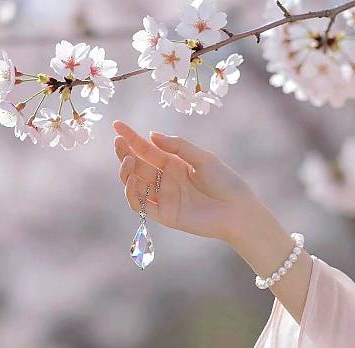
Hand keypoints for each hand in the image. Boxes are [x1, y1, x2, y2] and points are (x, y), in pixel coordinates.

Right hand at [113, 120, 256, 241]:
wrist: (237, 211)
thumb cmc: (225, 182)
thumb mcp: (203, 158)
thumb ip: (178, 147)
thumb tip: (151, 135)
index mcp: (175, 164)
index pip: (147, 149)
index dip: (131, 137)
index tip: (117, 125)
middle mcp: (166, 180)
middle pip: (137, 165)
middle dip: (125, 153)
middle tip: (119, 143)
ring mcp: (164, 197)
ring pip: (135, 184)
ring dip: (126, 172)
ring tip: (129, 160)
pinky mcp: (164, 214)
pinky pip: (141, 205)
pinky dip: (132, 193)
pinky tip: (133, 181)